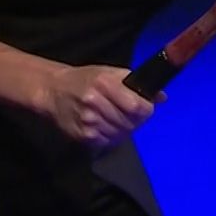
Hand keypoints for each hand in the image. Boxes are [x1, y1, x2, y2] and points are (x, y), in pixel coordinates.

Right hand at [40, 65, 156, 148]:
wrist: (54, 90)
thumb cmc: (86, 79)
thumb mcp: (111, 73)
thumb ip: (136, 83)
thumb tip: (162, 96)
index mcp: (105, 84)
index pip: (137, 106)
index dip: (146, 109)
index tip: (145, 107)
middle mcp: (95, 103)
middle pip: (131, 122)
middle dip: (136, 120)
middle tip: (131, 114)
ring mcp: (88, 121)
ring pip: (121, 134)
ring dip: (125, 129)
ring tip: (118, 119)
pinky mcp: (83, 136)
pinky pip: (108, 142)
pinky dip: (112, 136)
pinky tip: (107, 126)